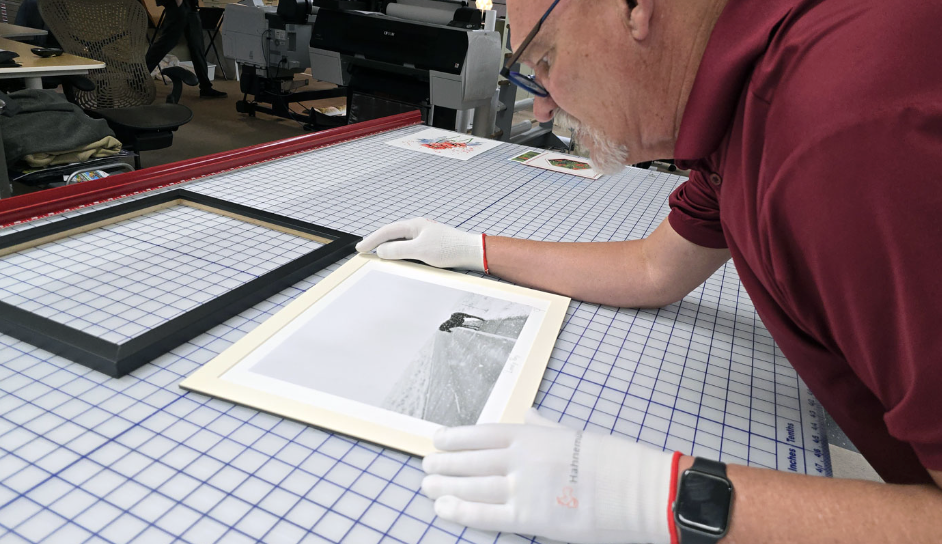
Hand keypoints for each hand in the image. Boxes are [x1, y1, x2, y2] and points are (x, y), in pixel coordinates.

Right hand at [355, 218, 484, 271]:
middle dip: (377, 242)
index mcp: (414, 225)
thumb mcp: (420, 250)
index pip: (387, 231)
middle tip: (363, 251)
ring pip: (400, 242)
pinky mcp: (430, 245)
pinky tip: (397, 259)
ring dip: (388, 248)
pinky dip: (399, 253)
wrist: (471, 251)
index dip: (371, 240)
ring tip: (376, 255)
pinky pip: (409, 248)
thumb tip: (381, 251)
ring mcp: (424, 236)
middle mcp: (417, 228)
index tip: (360, 249)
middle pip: (392, 235)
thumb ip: (398, 250)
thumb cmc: (448, 248)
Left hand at [422, 409, 674, 543]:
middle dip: (445, 464)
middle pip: (471, 460)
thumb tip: (529, 415)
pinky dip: (461, 511)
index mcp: (531, 435)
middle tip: (426, 466)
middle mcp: (520, 458)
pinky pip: (486, 515)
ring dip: (445, 486)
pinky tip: (443, 507)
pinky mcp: (528, 517)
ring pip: (472, 486)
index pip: (482, 433)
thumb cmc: (610, 460)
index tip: (438, 439)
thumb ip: (545, 426)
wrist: (634, 488)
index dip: (456, 438)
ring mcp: (522, 488)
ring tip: (427, 486)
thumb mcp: (573, 433)